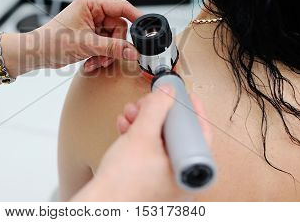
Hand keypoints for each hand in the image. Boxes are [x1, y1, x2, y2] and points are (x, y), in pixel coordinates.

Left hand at [37, 0, 141, 70]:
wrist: (37, 54)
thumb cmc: (52, 41)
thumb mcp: (86, 45)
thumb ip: (112, 48)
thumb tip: (133, 52)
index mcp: (91, 3)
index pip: (121, 6)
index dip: (135, 17)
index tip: (146, 29)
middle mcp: (93, 11)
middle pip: (119, 27)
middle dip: (113, 46)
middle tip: (106, 57)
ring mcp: (92, 24)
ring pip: (113, 40)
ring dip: (106, 54)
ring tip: (94, 62)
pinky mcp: (90, 36)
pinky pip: (105, 46)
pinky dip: (100, 57)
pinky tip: (89, 64)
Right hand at [72, 85, 185, 201]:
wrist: (99, 205)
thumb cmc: (122, 186)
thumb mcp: (141, 136)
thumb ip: (157, 109)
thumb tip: (168, 92)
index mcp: (189, 171)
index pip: (199, 133)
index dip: (190, 109)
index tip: (183, 95)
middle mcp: (180, 177)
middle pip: (177, 134)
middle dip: (158, 113)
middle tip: (148, 103)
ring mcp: (164, 179)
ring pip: (160, 140)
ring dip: (144, 121)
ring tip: (131, 114)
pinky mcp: (149, 178)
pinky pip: (149, 150)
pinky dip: (138, 135)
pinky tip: (126, 126)